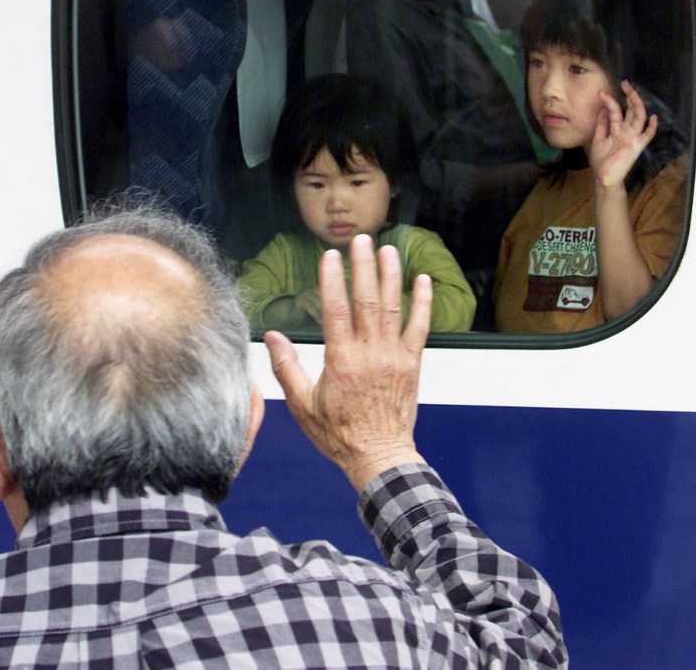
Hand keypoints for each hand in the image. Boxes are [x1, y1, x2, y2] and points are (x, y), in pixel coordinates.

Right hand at [264, 234, 431, 491]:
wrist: (378, 455)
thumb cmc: (338, 433)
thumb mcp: (302, 404)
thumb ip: (286, 367)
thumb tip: (272, 336)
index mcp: (341, 360)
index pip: (336, 309)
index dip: (332, 279)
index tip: (331, 256)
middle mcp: (370, 352)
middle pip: (366, 300)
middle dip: (363, 266)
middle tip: (361, 240)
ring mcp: (394, 356)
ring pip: (393, 307)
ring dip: (391, 276)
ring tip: (388, 250)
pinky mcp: (412, 363)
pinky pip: (419, 327)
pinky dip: (423, 303)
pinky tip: (423, 280)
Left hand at [589, 80, 657, 188]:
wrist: (604, 178)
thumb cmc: (601, 161)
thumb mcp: (598, 140)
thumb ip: (601, 125)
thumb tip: (602, 109)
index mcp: (617, 130)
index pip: (616, 111)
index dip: (610, 101)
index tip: (602, 92)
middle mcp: (626, 131)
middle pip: (631, 110)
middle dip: (629, 96)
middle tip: (624, 83)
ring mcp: (632, 137)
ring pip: (639, 117)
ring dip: (636, 104)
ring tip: (631, 91)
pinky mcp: (637, 146)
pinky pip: (647, 136)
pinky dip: (651, 127)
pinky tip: (653, 117)